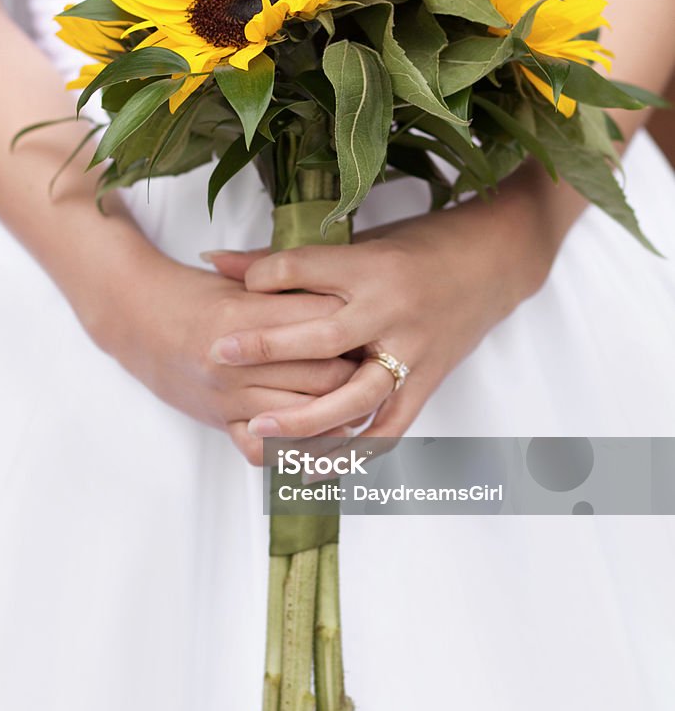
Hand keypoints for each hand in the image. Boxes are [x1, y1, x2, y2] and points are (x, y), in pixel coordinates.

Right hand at [92, 250, 354, 463]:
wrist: (135, 315)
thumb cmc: (195, 293)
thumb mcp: (242, 282)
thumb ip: (290, 290)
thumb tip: (346, 302)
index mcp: (247, 313)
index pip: (320, 325)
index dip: (352, 329)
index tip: (371, 328)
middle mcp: (237, 358)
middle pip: (321, 375)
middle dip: (355, 375)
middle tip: (375, 368)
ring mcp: (227, 394)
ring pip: (302, 416)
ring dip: (336, 416)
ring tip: (358, 405)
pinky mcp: (218, 419)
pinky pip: (263, 448)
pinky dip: (294, 450)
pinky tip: (316, 442)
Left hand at [206, 174, 557, 441]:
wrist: (495, 262)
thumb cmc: (423, 245)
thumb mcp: (361, 242)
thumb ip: (288, 260)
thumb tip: (214, 259)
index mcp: (374, 266)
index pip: (304, 269)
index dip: (263, 276)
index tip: (235, 285)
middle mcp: (393, 311)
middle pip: (324, 336)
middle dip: (269, 347)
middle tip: (220, 356)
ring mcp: (414, 352)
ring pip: (356, 396)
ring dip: (305, 419)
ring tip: (258, 429)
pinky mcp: (428, 381)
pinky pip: (389, 428)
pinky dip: (353, 453)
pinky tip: (314, 468)